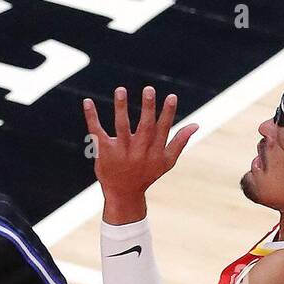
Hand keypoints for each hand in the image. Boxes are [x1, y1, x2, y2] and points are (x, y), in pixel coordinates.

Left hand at [83, 85, 196, 221]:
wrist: (123, 193)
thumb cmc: (147, 174)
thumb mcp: (166, 161)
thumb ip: (180, 142)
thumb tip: (196, 124)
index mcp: (154, 151)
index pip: (162, 130)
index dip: (168, 114)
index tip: (171, 97)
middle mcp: (138, 151)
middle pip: (144, 127)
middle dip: (148, 108)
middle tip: (149, 89)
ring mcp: (120, 151)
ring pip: (121, 127)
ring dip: (121, 108)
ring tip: (121, 90)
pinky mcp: (104, 151)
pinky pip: (97, 131)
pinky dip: (92, 117)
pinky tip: (88, 101)